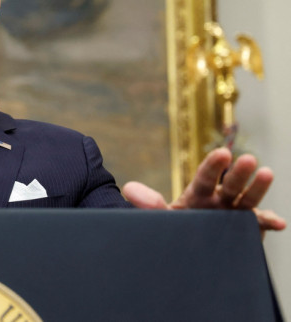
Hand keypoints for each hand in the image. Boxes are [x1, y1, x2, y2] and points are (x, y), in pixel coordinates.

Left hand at [123, 147, 285, 232]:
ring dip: (257, 188)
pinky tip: (279, 222)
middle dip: (238, 172)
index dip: (213, 165)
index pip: (205, 177)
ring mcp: (234, 214)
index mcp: (198, 193)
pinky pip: (259, 225)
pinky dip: (269, 222)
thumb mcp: (162, 217)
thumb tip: (128, 188)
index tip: (223, 153)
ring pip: (247, 199)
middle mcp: (219, 200)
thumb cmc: (176, 228)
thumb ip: (148, 204)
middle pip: (230, 184)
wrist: (187, 250)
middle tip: (248, 159)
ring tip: (267, 173)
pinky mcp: (245, 230)